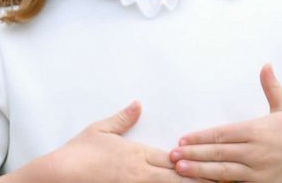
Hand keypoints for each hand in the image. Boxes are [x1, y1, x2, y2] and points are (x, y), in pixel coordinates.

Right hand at [21, 101, 203, 182]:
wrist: (57, 175)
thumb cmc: (77, 154)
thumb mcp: (100, 130)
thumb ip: (123, 118)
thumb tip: (137, 104)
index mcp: (138, 154)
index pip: (175, 159)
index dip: (196, 160)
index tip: (215, 160)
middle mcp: (141, 174)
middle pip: (179, 178)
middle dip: (201, 178)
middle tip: (224, 178)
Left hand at [170, 64, 281, 182]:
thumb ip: (271, 87)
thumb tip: (265, 65)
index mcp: (258, 130)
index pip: (222, 133)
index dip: (200, 137)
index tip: (183, 138)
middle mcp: (255, 151)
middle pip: (217, 152)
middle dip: (192, 154)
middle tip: (171, 155)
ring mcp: (259, 171)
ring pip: (222, 171)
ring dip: (199, 170)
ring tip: (180, 170)